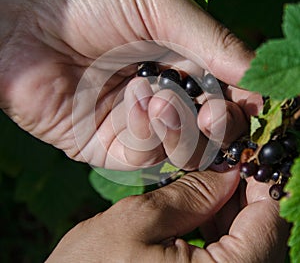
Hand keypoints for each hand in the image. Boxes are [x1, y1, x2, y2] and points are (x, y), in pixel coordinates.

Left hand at [0, 0, 261, 169]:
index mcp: (181, 65)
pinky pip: (141, 156)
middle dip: (217, 128)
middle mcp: (163, 99)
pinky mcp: (107, 146)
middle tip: (216, 114)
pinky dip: (144, 132)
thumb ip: (210, 41)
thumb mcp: (159, 7)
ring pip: (179, 150)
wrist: (23, 17)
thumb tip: (256, 73)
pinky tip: (133, 100)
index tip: (254, 109)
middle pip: (207, 133)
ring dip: (178, 128)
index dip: (242, 107)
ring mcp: (136, 127)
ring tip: (159, 96)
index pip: (226, 97)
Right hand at [46, 167, 288, 262]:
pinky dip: (219, 231)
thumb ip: (189, 195)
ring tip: (205, 182)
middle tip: (218, 163)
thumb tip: (228, 171)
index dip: (259, 181)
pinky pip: (228, 259)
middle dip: (243, 193)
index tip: (243, 155)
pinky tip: (198, 209)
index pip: (269, 222)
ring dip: (230, 210)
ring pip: (248, 246)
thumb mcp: (138, 221)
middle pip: (262, 234)